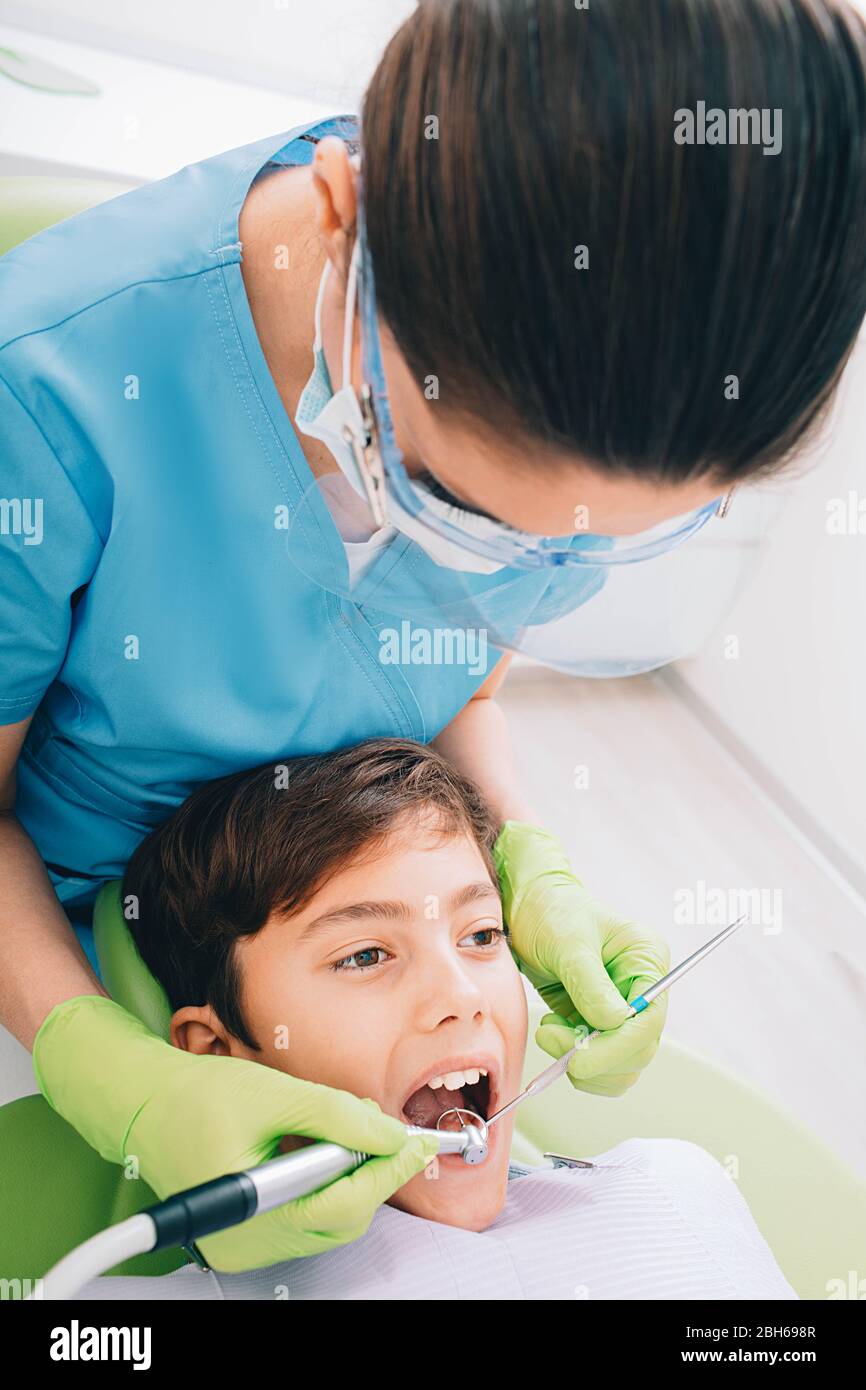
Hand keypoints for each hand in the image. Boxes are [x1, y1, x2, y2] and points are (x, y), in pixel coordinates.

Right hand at [33, 995, 438, 1271]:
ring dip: (349, 1175)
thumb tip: (391, 1134)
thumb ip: (338, 1115)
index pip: (343, 1203)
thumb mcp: (274, 1093)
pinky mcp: (247, 1235)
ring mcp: (246, 1245)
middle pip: (341, 1218)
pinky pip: (305, 1215)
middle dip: (372, 1171)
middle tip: (388, 1129)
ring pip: (327, 1219)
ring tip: (350, 1129)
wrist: (145, 1104)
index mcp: (251, 1214)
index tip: (420, 1141)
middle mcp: (248, 1244)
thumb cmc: (196, 1096)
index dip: (388, 1169)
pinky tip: (324, 1146)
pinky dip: (324, 1183)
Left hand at [492, 821, 669, 1096]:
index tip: (580, 1061)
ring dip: (584, 1064)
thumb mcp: (568, 943)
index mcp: (646, 959)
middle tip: (551, 1041)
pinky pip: (598, 1059)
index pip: (649, 1019)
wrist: (526, 907)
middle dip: (596, 1058)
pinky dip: (574, 1059)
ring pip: (620, 1063)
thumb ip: (590, 984)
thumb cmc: (550, 911)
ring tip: (548, 1034)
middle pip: (639, 1048)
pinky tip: (551, 1031)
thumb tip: (613, 1023)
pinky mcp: (597, 1019)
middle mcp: (641, 986)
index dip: (619, 1047)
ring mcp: (620, 1006)